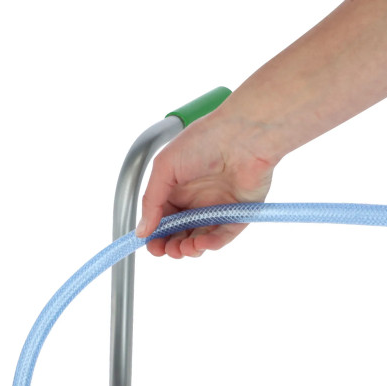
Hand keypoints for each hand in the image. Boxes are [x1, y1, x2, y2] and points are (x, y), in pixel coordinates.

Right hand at [135, 109, 276, 258]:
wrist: (244, 133)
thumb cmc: (204, 140)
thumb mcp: (164, 167)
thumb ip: (151, 201)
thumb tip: (142, 230)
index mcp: (177, 188)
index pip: (163, 219)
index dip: (156, 235)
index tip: (151, 246)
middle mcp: (197, 200)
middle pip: (180, 233)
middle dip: (171, 245)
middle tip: (166, 251)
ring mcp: (218, 208)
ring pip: (201, 237)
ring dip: (190, 248)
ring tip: (183, 248)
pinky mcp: (239, 213)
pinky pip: (224, 235)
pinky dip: (211, 243)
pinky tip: (200, 244)